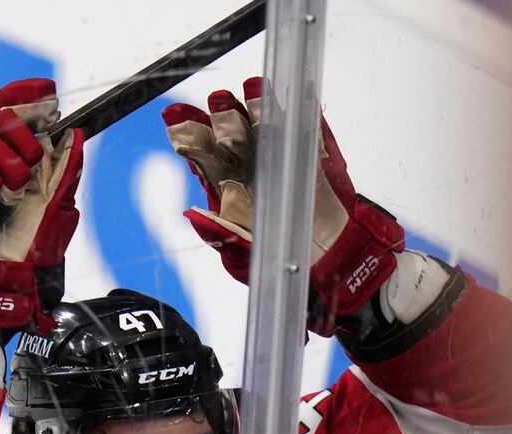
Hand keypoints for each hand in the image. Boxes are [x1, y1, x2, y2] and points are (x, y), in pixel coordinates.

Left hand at [163, 79, 404, 334]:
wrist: (332, 264)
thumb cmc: (281, 261)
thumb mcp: (243, 259)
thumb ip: (221, 236)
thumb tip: (195, 214)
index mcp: (224, 182)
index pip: (200, 150)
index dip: (189, 131)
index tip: (179, 118)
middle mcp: (248, 162)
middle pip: (229, 130)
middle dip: (223, 115)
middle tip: (221, 105)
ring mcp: (283, 153)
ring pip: (265, 121)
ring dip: (259, 104)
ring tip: (255, 91)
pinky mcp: (316, 153)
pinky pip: (310, 128)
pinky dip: (305, 110)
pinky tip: (298, 95)